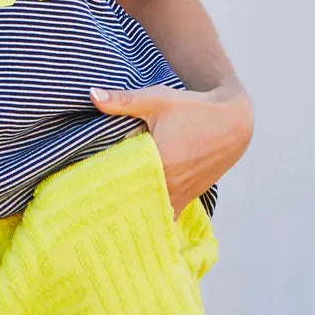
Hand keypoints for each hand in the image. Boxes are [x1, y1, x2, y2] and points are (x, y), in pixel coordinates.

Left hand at [89, 83, 253, 218]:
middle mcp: (171, 185)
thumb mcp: (156, 100)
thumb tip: (91, 95)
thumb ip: (122, 101)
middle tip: (88, 210)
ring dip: (133, 215)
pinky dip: (152, 218)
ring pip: (151, 215)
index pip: (122, 185)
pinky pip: (167, 216)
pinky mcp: (189, 198)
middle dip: (113, 208)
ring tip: (108, 217)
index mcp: (160, 163)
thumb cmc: (192, 109)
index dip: (102, 192)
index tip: (81, 195)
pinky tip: (136, 219)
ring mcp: (181, 195)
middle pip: (134, 205)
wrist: (232, 122)